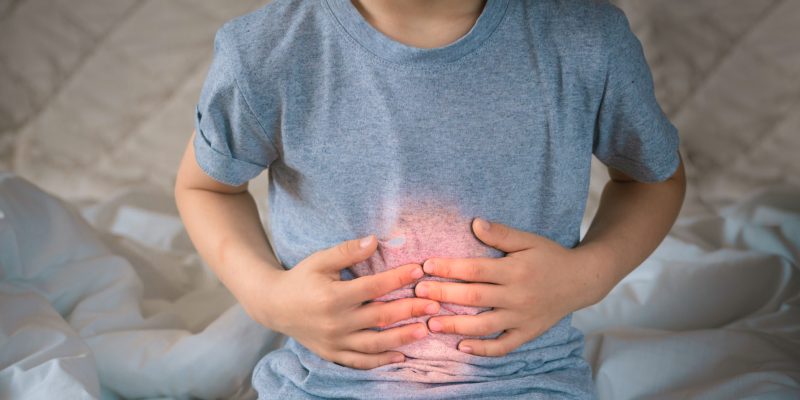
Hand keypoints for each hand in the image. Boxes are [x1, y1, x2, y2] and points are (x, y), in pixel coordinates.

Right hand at [256, 235, 439, 368]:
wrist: (274, 306)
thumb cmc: (301, 279)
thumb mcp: (320, 260)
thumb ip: (347, 251)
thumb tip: (375, 240)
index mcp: (332, 296)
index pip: (373, 287)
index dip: (397, 279)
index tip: (419, 271)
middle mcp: (335, 322)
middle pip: (379, 316)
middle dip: (409, 309)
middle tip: (434, 304)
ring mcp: (334, 342)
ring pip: (374, 343)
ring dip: (402, 337)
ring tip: (425, 330)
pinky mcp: (333, 354)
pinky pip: (361, 361)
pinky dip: (381, 361)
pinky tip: (402, 356)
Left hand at [414, 218, 602, 356]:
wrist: (582, 280)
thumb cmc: (549, 256)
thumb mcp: (528, 240)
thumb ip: (501, 233)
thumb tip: (475, 223)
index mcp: (515, 270)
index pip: (476, 270)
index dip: (450, 268)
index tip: (427, 266)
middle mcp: (517, 296)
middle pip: (474, 297)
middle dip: (444, 295)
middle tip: (418, 293)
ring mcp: (522, 317)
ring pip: (485, 325)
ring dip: (456, 325)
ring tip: (431, 323)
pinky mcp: (528, 333)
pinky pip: (504, 345)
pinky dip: (483, 350)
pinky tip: (462, 347)